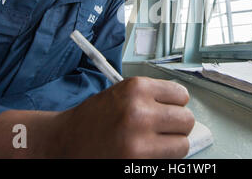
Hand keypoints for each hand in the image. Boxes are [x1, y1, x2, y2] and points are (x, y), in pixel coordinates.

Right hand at [56, 76, 194, 157]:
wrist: (65, 141)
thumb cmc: (93, 118)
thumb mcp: (122, 94)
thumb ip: (152, 97)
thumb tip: (182, 107)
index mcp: (136, 88)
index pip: (181, 95)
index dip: (176, 104)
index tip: (170, 109)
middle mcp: (140, 112)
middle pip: (186, 120)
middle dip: (176, 125)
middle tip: (162, 128)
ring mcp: (139, 141)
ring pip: (182, 144)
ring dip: (171, 144)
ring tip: (153, 142)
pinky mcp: (137, 163)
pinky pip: (167, 162)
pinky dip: (161, 159)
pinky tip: (145, 152)